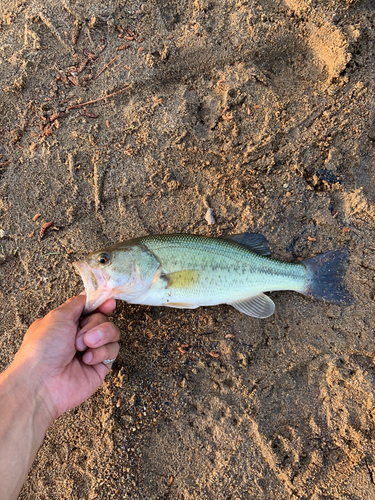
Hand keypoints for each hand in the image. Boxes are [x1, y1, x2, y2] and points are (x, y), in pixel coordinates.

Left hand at [12, 294, 119, 421]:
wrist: (42, 382)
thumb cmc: (42, 349)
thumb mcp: (57, 316)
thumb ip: (77, 304)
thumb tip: (89, 295)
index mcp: (67, 323)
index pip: (91, 308)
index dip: (101, 304)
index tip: (108, 303)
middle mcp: (80, 336)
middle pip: (103, 318)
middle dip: (95, 324)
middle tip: (79, 336)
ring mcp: (91, 350)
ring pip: (112, 333)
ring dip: (100, 337)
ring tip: (82, 347)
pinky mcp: (100, 365)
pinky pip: (112, 350)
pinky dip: (100, 353)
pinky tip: (86, 360)